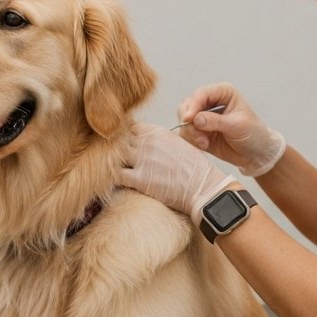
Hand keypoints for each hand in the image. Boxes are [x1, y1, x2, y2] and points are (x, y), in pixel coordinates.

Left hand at [120, 123, 236, 223]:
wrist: (203, 187)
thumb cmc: (195, 169)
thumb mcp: (179, 143)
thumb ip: (160, 140)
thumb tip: (146, 143)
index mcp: (157, 132)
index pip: (129, 128)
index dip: (125, 138)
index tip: (124, 147)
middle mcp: (148, 142)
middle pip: (119, 141)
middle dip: (116, 150)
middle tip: (115, 160)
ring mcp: (143, 159)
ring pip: (114, 155)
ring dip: (113, 163)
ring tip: (115, 171)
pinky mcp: (140, 179)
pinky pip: (115, 174)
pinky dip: (113, 178)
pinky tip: (116, 182)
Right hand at [177, 83, 285, 176]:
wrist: (257, 154)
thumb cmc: (254, 134)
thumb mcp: (237, 125)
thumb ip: (215, 121)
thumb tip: (195, 119)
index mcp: (223, 93)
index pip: (201, 94)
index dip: (193, 105)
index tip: (188, 119)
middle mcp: (211, 102)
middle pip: (187, 105)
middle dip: (189, 121)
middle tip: (198, 135)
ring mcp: (204, 117)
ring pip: (184, 120)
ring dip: (190, 132)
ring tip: (204, 143)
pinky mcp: (200, 132)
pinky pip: (186, 133)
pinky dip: (191, 140)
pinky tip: (204, 145)